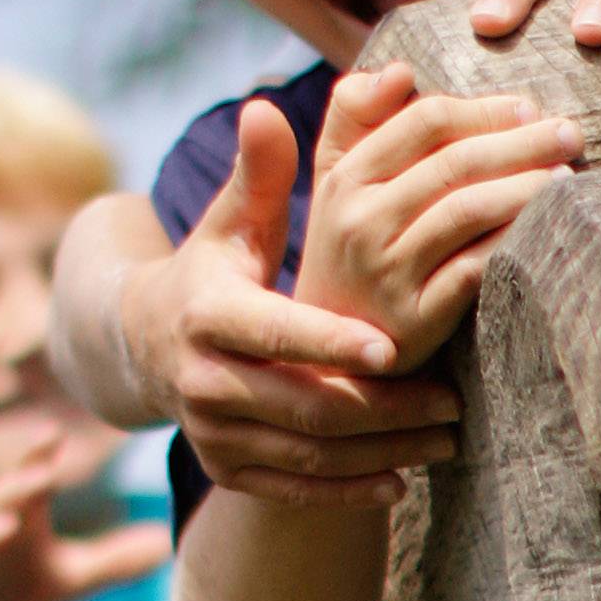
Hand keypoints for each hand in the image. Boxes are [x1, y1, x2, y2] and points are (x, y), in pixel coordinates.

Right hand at [0, 428, 171, 600]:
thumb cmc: (9, 594)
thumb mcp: (67, 580)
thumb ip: (112, 560)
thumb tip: (167, 543)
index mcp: (15, 513)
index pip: (31, 478)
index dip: (40, 456)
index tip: (57, 436)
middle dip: (18, 485)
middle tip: (43, 474)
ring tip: (6, 527)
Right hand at [134, 97, 472, 502]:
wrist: (148, 348)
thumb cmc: (214, 272)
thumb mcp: (229, 225)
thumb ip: (257, 175)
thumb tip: (264, 108)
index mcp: (205, 315)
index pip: (273, 333)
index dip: (328, 345)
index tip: (390, 349)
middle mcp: (202, 382)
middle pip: (302, 406)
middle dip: (382, 409)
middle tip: (452, 404)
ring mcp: (213, 433)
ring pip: (307, 455)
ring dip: (382, 452)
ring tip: (447, 437)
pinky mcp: (227, 471)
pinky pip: (295, 492)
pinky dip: (349, 492)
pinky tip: (402, 482)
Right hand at [301, 56, 584, 368]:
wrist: (328, 354)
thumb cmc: (348, 253)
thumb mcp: (334, 183)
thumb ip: (353, 118)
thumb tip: (398, 70)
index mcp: (344, 178)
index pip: (425, 122)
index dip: (484, 110)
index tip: (528, 108)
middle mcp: (359, 221)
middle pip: (454, 162)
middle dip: (520, 142)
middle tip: (570, 133)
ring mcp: (385, 272)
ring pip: (467, 210)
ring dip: (525, 187)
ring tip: (568, 174)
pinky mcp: (413, 319)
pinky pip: (475, 268)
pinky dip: (513, 241)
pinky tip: (548, 228)